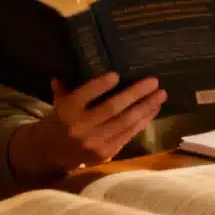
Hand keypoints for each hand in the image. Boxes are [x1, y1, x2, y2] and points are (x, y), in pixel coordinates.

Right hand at [9, 72, 165, 180]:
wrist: (53, 153)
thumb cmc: (61, 119)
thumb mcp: (60, 101)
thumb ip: (69, 84)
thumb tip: (82, 61)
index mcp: (67, 111)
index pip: (85, 95)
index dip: (100, 85)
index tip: (117, 74)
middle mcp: (81, 128)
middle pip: (112, 109)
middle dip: (136, 94)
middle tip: (154, 81)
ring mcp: (95, 142)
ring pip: (126, 123)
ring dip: (146, 107)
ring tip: (161, 95)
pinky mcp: (107, 153)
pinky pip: (129, 134)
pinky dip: (143, 121)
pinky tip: (154, 109)